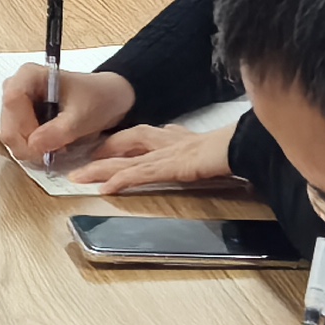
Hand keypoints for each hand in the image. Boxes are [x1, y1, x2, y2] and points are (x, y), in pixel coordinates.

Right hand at [0, 60, 134, 158]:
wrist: (109, 99)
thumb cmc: (98, 98)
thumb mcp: (82, 116)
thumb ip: (58, 131)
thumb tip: (34, 146)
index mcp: (29, 75)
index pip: (12, 102)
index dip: (23, 127)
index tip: (41, 145)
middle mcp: (18, 86)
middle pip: (8, 122)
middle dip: (28, 143)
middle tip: (52, 152)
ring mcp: (19, 103)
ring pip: (11, 134)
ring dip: (32, 148)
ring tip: (57, 146)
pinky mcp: (23, 117)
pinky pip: (18, 139)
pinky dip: (34, 148)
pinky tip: (53, 144)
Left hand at [59, 124, 242, 195]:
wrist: (245, 144)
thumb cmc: (235, 146)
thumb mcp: (212, 150)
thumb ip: (197, 149)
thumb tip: (190, 147)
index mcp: (177, 137)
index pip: (143, 136)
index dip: (121, 142)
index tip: (106, 148)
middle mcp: (167, 141)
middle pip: (127, 142)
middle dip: (103, 151)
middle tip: (83, 162)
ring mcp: (166, 153)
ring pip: (125, 159)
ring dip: (100, 168)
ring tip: (79, 177)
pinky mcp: (169, 165)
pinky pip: (139, 173)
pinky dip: (120, 180)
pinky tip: (105, 188)